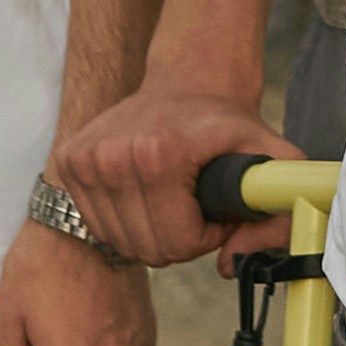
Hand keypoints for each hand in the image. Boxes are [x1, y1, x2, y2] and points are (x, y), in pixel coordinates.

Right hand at [57, 76, 295, 266]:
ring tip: (175, 197)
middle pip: (149, 249)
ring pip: (122, 243)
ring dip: (153, 231)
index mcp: (156, 156)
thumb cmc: (227, 123)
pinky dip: (127, 221)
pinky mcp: (69, 162)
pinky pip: (100, 227)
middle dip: (181, 238)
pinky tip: (147, 193)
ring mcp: (84, 160)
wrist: (189, 80)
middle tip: (197, 204)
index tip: (217, 207)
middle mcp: (111, 157)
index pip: (179, 244)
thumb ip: (276, 217)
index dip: (208, 235)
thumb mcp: (273, 160)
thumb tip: (232, 264)